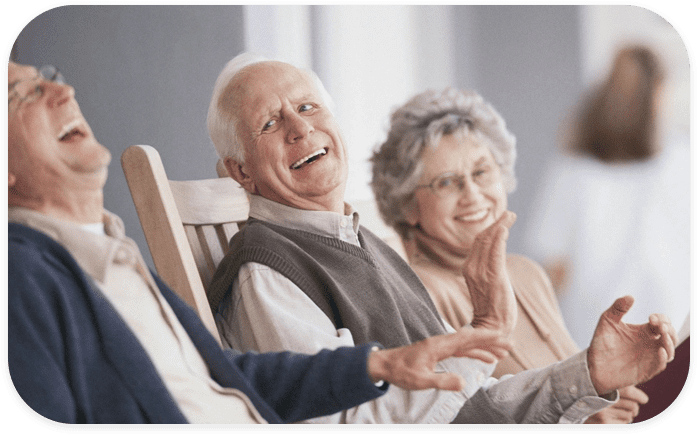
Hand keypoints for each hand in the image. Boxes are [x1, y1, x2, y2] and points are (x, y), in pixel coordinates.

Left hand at [367, 327, 511, 390]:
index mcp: (438, 345)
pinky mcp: (438, 351)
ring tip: (502, 354)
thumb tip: (463, 382)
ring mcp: (440, 346)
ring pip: (466, 345)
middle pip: (470, 339)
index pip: (467, 338)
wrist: (384, 364)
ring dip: (484, 348)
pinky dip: (473, 352)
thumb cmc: (401, 372)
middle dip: (491, 341)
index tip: (502, 334)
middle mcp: (441, 342)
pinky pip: (460, 350)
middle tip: (510, 345)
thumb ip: (442, 381)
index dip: (485, 336)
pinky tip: (483, 358)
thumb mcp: (421, 380)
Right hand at [462, 211, 516, 335]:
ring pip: (488, 242)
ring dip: (500, 226)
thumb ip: (489, 268)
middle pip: (482, 239)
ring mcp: (481, 273)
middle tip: (509, 214)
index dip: (490, 229)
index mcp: (468, 269)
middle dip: (496, 224)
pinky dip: (499, 239)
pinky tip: (504, 229)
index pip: (478, 243)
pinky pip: (495, 254)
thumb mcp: (487, 284)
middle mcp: (471, 268)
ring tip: (511, 216)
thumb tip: (497, 255)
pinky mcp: (493, 277)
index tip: (503, 220)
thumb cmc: (492, 308)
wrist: (491, 329)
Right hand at [584, 385, 648, 423]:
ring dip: (628, 414)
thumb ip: (614, 379)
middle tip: (631, 406)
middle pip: (633, 406)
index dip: (639, 396)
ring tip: (620, 411)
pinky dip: (623, 421)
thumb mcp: (598, 380)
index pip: (630, 392)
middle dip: (634, 407)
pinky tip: (616, 417)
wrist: (570, 404)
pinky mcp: (604, 423)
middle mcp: (603, 399)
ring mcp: (603, 413)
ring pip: (629, 415)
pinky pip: (624, 423)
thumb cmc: (588, 389)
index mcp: (603, 385)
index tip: (643, 399)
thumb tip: (637, 379)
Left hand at [587, 295, 677, 395]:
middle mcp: (649, 345)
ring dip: (670, 342)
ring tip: (663, 334)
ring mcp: (649, 358)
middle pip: (670, 336)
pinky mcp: (645, 371)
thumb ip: (618, 308)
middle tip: (660, 325)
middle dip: (669, 329)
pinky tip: (659, 349)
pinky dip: (662, 358)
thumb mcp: (607, 320)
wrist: (592, 364)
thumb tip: (631, 296)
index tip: (651, 317)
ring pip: (669, 351)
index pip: (662, 323)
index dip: (662, 319)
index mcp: (644, 332)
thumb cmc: (602, 342)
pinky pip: (660, 366)